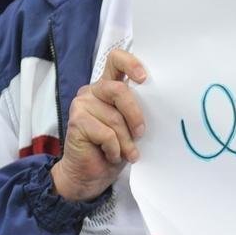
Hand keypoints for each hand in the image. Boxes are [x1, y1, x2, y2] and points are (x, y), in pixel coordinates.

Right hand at [51, 49, 146, 200]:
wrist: (90, 174)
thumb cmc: (115, 148)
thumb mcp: (131, 126)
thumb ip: (137, 110)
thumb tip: (160, 104)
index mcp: (110, 86)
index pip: (116, 60)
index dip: (131, 63)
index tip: (144, 78)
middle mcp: (94, 91)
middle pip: (119, 90)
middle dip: (135, 115)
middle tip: (141, 134)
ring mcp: (82, 104)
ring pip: (115, 118)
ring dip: (126, 141)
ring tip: (128, 153)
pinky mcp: (76, 121)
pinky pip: (106, 134)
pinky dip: (115, 149)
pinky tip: (111, 155)